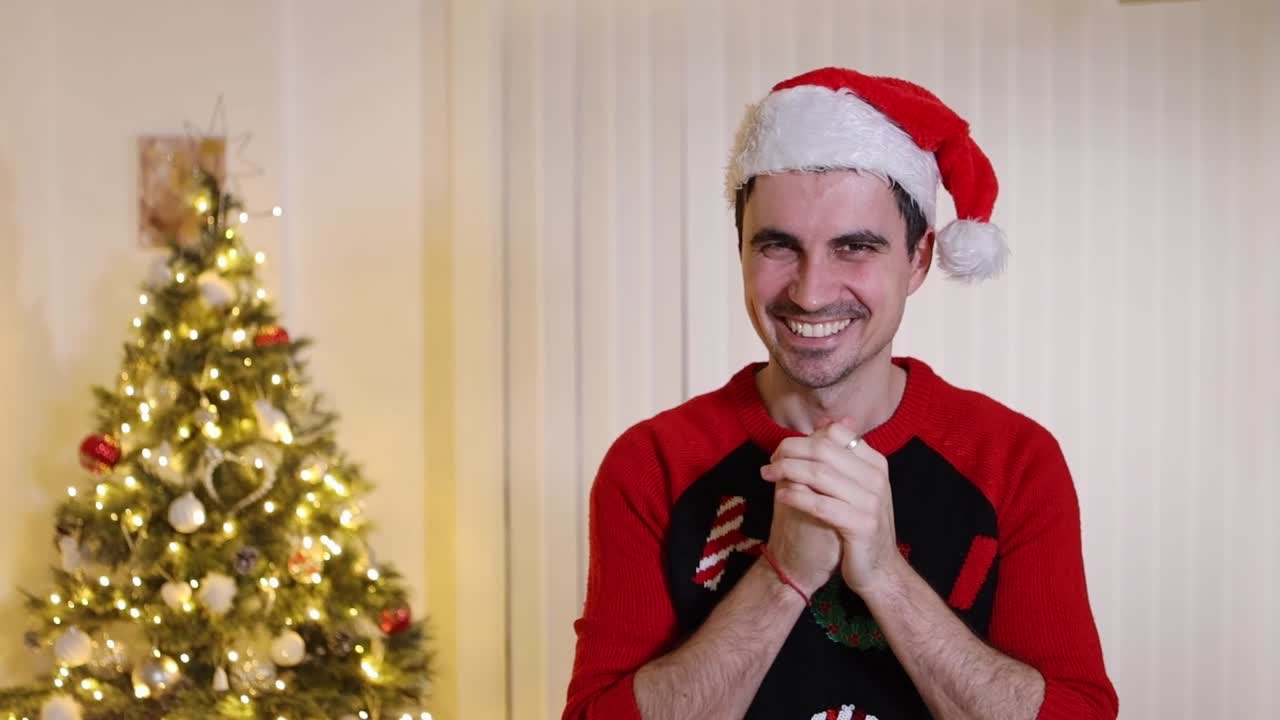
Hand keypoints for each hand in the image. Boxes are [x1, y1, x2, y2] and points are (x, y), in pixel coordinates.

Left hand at [761, 419, 903, 595]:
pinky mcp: (861, 525)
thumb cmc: (860, 523)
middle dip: (789, 453)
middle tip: (769, 464)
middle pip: (823, 450)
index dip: (803, 440)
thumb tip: (822, 424)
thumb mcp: (856, 486)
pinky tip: (781, 497)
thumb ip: (841, 458)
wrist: (880, 568)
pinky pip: (821, 505)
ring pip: (819, 475)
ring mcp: (871, 501)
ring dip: (787, 472)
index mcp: (875, 463)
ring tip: (768, 476)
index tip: (782, 452)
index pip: (835, 435)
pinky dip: (797, 498)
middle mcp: (876, 478)